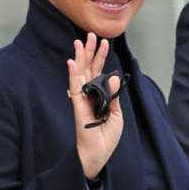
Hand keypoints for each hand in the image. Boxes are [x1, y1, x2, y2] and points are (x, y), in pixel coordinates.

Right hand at [67, 33, 124, 178]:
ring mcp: (82, 99)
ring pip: (80, 74)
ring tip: (80, 42)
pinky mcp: (78, 107)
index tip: (104, 42)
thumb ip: (113, 95)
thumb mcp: (116, 114)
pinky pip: (74, 88)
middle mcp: (89, 94)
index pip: (99, 71)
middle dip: (90, 51)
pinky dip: (73, 75)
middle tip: (90, 35)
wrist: (99, 154)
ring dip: (80, 57)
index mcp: (99, 95)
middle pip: (88, 68)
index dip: (101, 57)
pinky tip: (71, 62)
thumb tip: (112, 76)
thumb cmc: (106, 137)